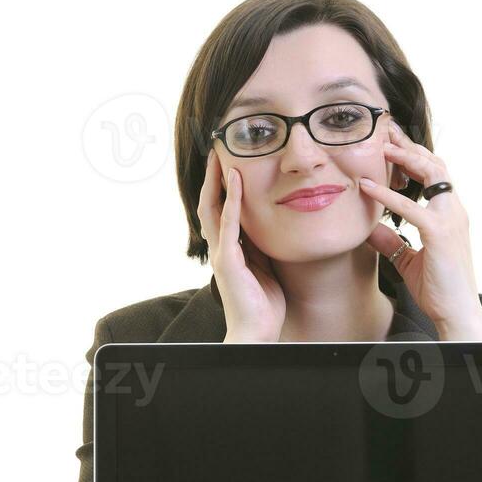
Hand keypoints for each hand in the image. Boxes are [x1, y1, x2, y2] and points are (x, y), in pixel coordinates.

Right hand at [198, 150, 285, 341]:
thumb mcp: (266, 267)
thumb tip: (271, 227)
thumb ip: (262, 247)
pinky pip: (228, 224)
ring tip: (221, 156)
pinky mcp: (228, 261)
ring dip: (216, 181)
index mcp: (230, 249)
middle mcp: (221, 248)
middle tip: (217, 149)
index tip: (229, 162)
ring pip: (212, 208)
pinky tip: (235, 180)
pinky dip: (231, 200)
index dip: (222, 186)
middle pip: (210, 203)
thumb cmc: (264, 304)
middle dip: (213, 177)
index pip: (222, 210)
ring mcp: (222, 254)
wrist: (257, 332)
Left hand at [359, 121, 481, 336]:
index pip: (434, 174)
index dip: (413, 155)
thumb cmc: (437, 289)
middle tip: (385, 128)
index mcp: (449, 213)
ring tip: (380, 145)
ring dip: (405, 157)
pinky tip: (367, 187)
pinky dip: (387, 195)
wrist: (456, 313)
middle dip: (409, 144)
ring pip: (431, 174)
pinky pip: (411, 208)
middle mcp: (453, 210)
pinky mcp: (439, 234)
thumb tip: (370, 228)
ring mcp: (450, 220)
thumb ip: (392, 241)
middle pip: (434, 164)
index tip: (391, 141)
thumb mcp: (408, 260)